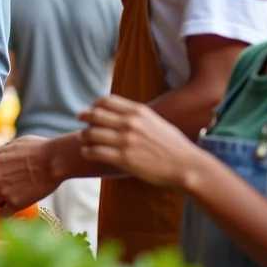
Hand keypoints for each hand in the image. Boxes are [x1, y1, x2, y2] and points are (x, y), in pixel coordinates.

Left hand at [0, 135, 60, 214]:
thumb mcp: (13, 144)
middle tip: (9, 187)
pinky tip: (13, 208)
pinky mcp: (14, 204)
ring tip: (16, 195)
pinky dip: (6, 213)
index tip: (2, 175)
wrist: (55, 161)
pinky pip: (2, 214)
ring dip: (2, 200)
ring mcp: (2, 192)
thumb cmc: (37, 149)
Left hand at [78, 95, 203, 188]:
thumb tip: (124, 114)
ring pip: (92, 133)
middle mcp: (130, 123)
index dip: (96, 104)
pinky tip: (86, 152)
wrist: (186, 166)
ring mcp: (125, 141)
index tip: (92, 108)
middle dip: (85, 116)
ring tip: (82, 138)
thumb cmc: (174, 146)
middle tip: (79, 119)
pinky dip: (87, 151)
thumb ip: (139, 116)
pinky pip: (95, 152)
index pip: (108, 101)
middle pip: (96, 115)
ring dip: (84, 135)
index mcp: (139, 111)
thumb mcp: (157, 122)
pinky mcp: (123, 158)